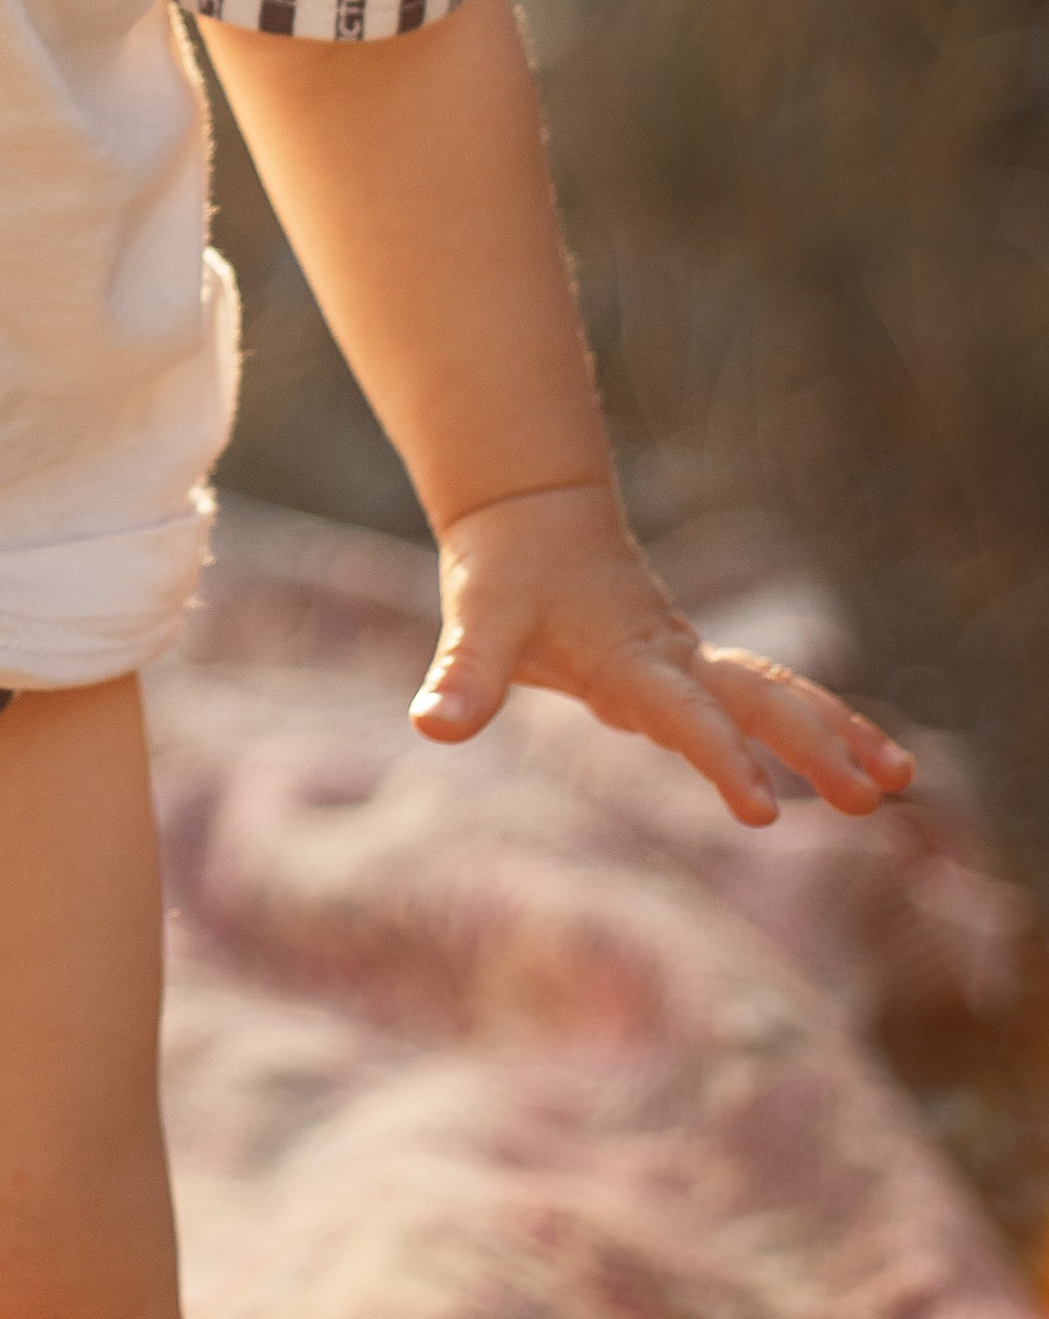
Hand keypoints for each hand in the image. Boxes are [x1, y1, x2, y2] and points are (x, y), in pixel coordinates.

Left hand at [412, 478, 915, 826]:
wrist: (532, 515)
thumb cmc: (504, 575)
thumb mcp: (477, 620)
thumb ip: (462, 675)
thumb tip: (430, 726)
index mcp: (627, 657)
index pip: (684, 715)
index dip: (723, 758)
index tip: (767, 811)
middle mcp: (673, 657)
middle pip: (756, 699)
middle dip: (812, 745)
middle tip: (867, 799)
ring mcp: (692, 661)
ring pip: (778, 692)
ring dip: (836, 731)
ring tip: (897, 783)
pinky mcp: (697, 668)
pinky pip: (771, 694)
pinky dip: (823, 721)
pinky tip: (869, 761)